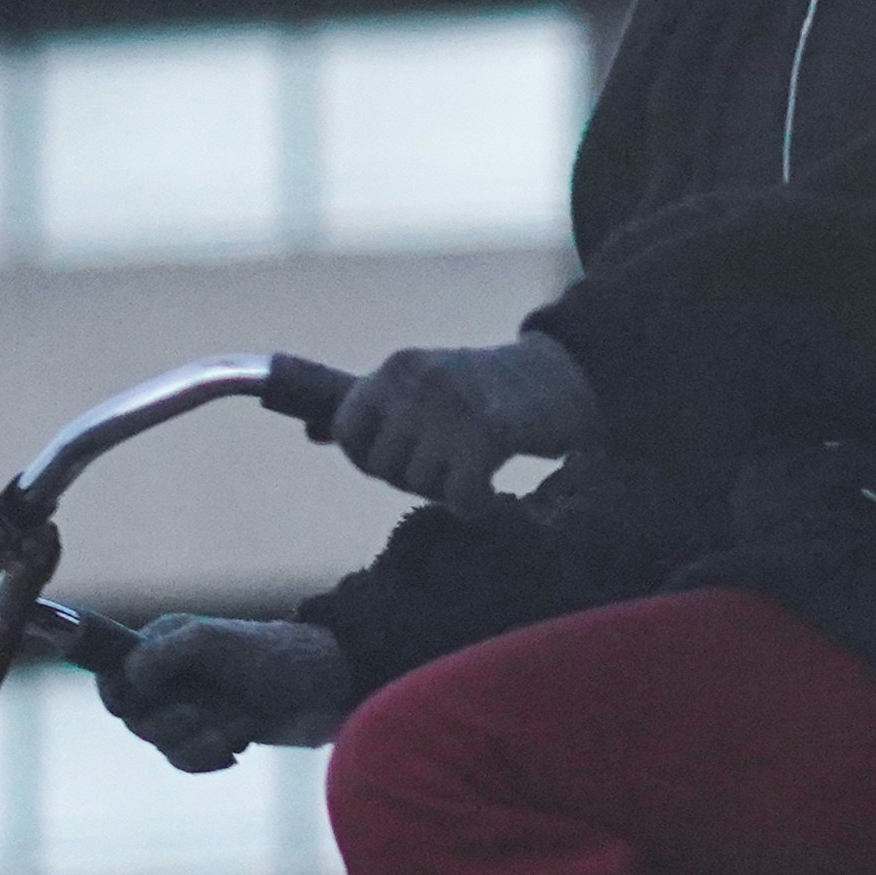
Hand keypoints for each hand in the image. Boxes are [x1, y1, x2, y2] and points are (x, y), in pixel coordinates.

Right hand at [108, 615, 352, 769]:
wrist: (329, 690)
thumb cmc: (276, 657)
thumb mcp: (216, 644)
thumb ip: (165, 653)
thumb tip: (129, 678)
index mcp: (165, 642)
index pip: (113, 672)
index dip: (119, 693)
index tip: (136, 702)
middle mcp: (172, 675)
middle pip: (135, 717)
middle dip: (171, 723)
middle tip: (203, 713)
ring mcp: (192, 707)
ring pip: (163, 743)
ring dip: (200, 740)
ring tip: (237, 725)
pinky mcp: (212, 735)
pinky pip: (187, 759)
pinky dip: (210, 757)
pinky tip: (237, 746)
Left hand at [325, 332, 596, 514]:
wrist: (564, 377)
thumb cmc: (486, 390)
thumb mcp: (422, 389)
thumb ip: (372, 411)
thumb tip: (311, 432)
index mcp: (396, 369)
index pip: (348, 431)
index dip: (372, 457)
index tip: (407, 455)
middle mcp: (416, 381)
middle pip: (382, 466)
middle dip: (415, 476)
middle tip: (453, 459)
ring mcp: (451, 406)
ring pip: (419, 484)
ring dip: (449, 489)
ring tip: (478, 463)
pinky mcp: (489, 433)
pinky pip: (459, 497)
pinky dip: (475, 505)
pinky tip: (491, 491)